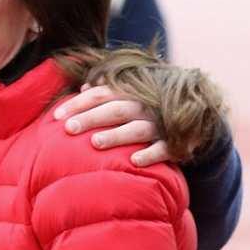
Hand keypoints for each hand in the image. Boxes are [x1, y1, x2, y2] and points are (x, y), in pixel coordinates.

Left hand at [54, 84, 168, 167]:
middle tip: (69, 129)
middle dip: (91, 118)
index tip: (56, 117)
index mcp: (130, 94)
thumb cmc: (149, 112)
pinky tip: (134, 161)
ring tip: (95, 143)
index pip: (100, 94)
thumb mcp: (131, 98)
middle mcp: (144, 106)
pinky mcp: (174, 143)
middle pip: (114, 109)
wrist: (193, 122)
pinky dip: (150, 153)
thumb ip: (108, 92)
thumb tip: (85, 88)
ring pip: (136, 128)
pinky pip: (163, 148)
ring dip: (116, 135)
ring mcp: (159, 124)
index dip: (78, 104)